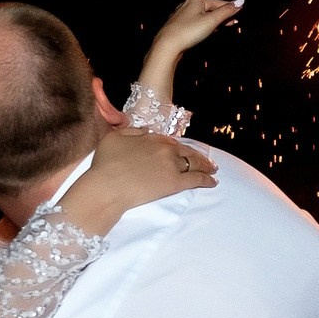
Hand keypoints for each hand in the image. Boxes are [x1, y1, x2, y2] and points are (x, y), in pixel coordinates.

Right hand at [57, 128, 217, 234]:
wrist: (107, 186)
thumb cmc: (105, 164)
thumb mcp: (114, 138)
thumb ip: (131, 131)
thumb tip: (144, 131)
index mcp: (152, 138)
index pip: (170, 141)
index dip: (178, 147)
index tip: (182, 150)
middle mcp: (165, 149)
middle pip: (186, 151)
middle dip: (198, 155)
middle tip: (207, 160)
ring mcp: (172, 166)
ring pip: (194, 164)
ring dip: (206, 166)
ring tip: (213, 169)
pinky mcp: (175, 183)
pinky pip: (196, 180)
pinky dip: (207, 180)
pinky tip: (213, 182)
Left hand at [148, 0, 243, 67]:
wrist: (167, 47)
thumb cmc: (187, 32)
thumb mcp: (211, 21)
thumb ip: (226, 12)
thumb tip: (240, 2)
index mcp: (193, 0)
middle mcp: (187, 6)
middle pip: (208, 2)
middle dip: (223, 8)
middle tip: (235, 17)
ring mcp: (183, 17)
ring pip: (205, 13)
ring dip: (218, 17)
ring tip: (229, 24)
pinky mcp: (182, 28)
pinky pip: (199, 21)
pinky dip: (210, 23)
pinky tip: (214, 30)